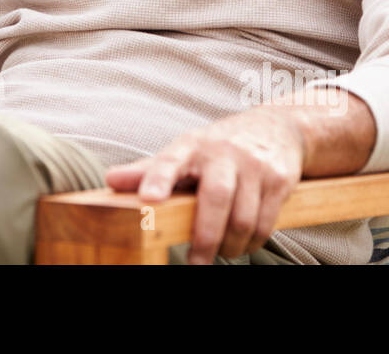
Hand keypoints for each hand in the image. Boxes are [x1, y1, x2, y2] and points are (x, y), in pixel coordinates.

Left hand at [104, 108, 306, 263]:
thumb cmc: (218, 146)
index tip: (148, 200)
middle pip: (215, 196)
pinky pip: (265, 222)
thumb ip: (148, 170)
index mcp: (190, 145)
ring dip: (230, 246)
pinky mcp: (279, 179)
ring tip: (219, 253)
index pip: (170, 160)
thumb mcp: (184, 151)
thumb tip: (109, 181)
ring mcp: (254, 165)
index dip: (157, 178)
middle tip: (194, 263)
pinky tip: (241, 244)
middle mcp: (222, 152)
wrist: (276, 127)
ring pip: (243, 218)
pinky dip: (252, 242)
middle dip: (205, 236)